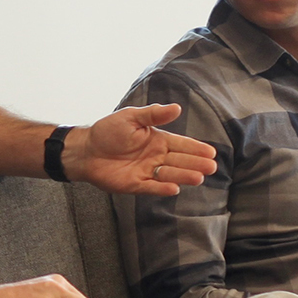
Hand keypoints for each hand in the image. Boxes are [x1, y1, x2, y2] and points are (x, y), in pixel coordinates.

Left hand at [65, 104, 217, 194]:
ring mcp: (147, 172)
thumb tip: (177, 108)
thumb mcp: (132, 117)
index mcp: (157, 140)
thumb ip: (154, 115)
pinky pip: (152, 187)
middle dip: (196, 164)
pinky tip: (175, 189)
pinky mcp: (135, 184)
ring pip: (170, 174)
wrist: (85, 149)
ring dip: (184, 176)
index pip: (181, 144)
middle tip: (211, 167)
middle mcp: (156, 157)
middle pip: (180, 161)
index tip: (211, 152)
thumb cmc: (108, 131)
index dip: (196, 148)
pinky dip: (162, 188)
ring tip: (199, 177)